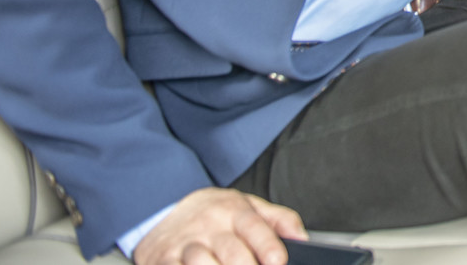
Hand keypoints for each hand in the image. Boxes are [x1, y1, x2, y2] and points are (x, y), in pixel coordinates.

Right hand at [133, 188, 303, 264]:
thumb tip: (302, 238)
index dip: (268, 246)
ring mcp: (185, 243)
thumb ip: (278, 220)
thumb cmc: (215, 214)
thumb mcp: (248, 206)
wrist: (165, 210)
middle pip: (232, 253)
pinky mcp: (164, 259)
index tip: (278, 261)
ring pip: (203, 264)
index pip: (254, 227)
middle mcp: (209, 225)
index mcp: (233, 210)